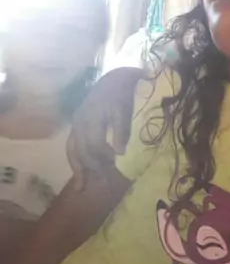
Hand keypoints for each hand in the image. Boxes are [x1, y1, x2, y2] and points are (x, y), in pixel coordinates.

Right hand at [67, 67, 142, 190]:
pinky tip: (78, 173)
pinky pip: (71, 146)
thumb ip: (121, 129)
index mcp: (91, 116)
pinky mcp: (76, 124)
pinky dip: (74, 160)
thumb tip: (120, 153)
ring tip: (82, 187)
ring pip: (73, 150)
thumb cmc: (121, 92)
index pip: (94, 144)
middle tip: (103, 181)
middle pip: (82, 150)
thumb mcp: (124, 107)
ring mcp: (76, 123)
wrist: (113, 76)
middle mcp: (80, 121)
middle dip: (92, 167)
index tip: (115, 165)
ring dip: (78, 168)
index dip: (104, 156)